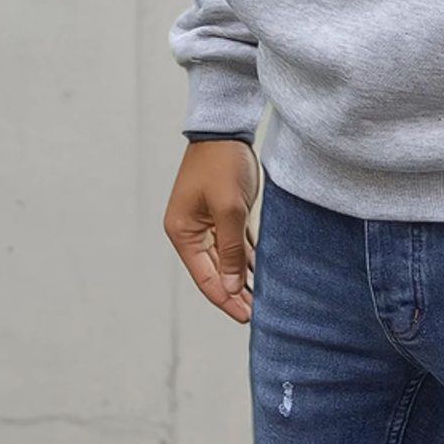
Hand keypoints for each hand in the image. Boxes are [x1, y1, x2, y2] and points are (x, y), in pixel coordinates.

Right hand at [163, 140, 259, 322]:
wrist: (225, 128)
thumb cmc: (221, 164)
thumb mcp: (229, 209)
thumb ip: (231, 250)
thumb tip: (232, 287)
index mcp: (182, 232)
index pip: (205, 277)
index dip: (225, 298)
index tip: (246, 316)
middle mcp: (191, 231)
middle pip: (215, 271)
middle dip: (235, 292)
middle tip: (258, 313)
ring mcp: (206, 222)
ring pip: (226, 259)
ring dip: (242, 277)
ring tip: (260, 299)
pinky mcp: (222, 212)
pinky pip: (234, 243)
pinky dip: (246, 257)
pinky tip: (259, 273)